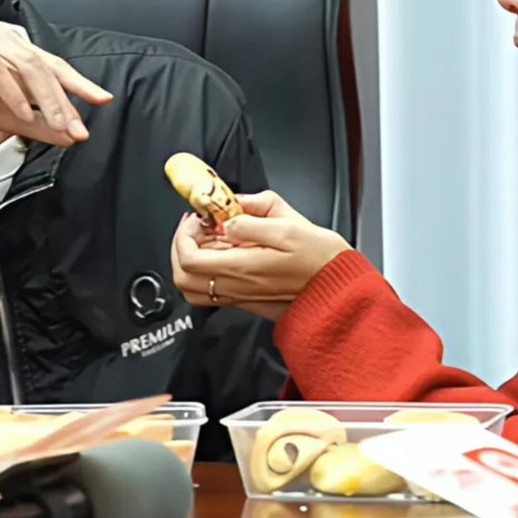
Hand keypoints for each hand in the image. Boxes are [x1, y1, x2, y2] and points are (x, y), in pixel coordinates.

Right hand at [0, 16, 112, 156]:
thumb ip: (33, 123)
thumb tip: (68, 135)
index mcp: (6, 47)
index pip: (50, 63)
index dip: (77, 82)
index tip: (101, 100)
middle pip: (42, 64)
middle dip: (64, 97)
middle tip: (76, 125)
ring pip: (24, 63)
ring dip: (43, 97)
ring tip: (56, 123)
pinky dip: (11, 91)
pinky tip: (21, 111)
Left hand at [171, 190, 349, 320]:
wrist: (337, 287)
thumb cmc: (319, 257)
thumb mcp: (288, 223)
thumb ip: (251, 217)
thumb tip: (227, 217)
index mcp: (242, 267)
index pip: (189, 258)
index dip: (183, 235)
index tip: (196, 218)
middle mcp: (236, 286)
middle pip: (183, 277)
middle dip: (181, 247)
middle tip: (196, 227)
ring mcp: (240, 296)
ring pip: (193, 288)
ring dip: (190, 262)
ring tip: (206, 240)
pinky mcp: (247, 300)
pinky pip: (212, 291)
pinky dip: (206, 273)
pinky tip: (223, 253)